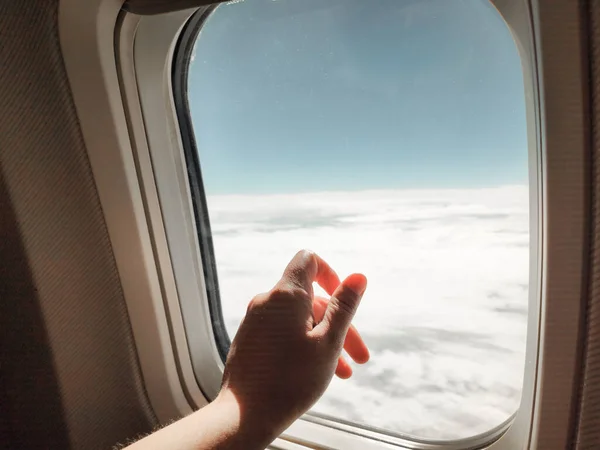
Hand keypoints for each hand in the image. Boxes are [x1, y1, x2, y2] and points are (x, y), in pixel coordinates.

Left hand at [216, 250, 367, 448]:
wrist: (245, 416)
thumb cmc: (290, 380)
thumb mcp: (328, 342)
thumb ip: (344, 307)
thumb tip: (358, 277)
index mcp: (286, 295)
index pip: (308, 260)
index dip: (330, 273)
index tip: (343, 299)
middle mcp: (266, 302)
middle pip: (311, 300)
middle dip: (339, 324)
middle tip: (361, 359)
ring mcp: (255, 322)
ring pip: (299, 321)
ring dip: (325, 341)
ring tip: (344, 373)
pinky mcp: (251, 340)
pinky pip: (283, 333)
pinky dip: (304, 346)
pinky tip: (318, 372)